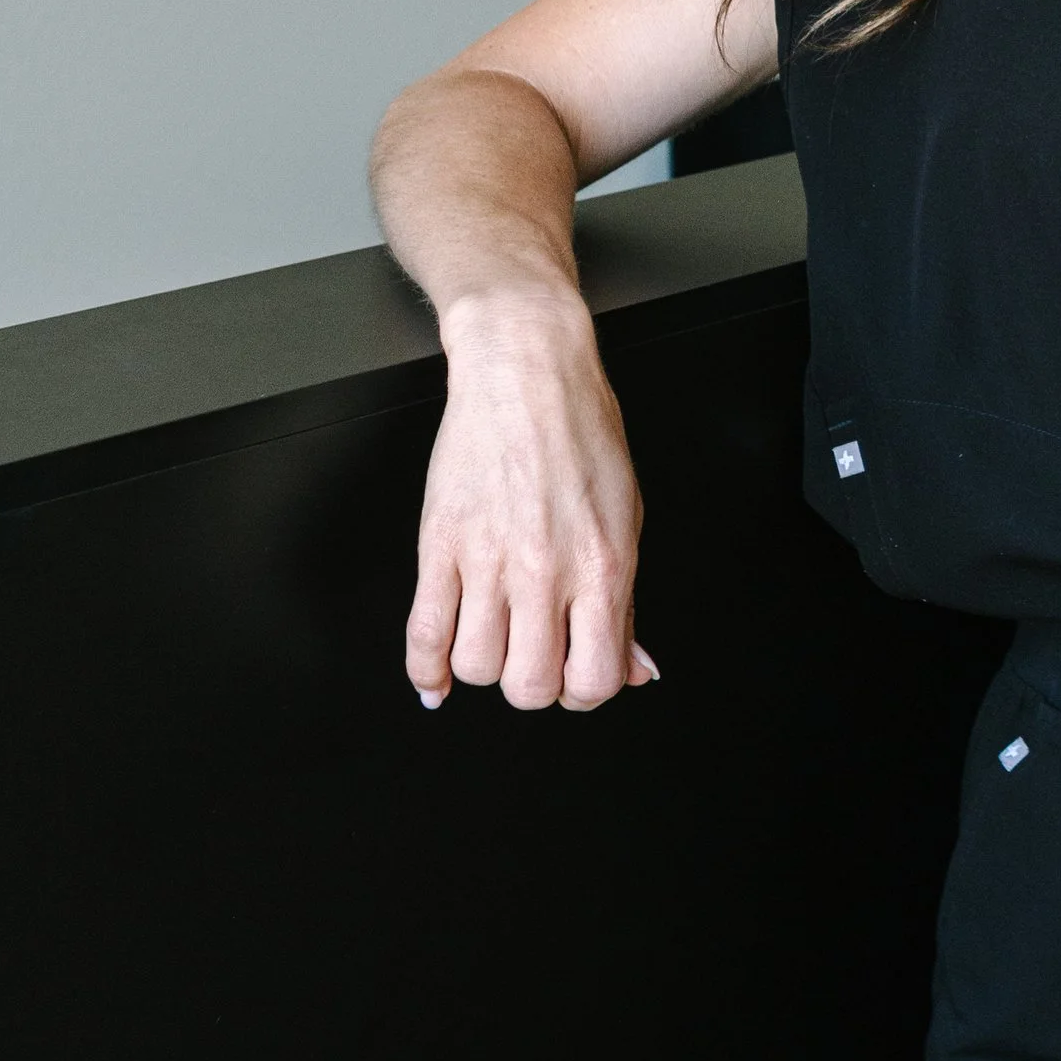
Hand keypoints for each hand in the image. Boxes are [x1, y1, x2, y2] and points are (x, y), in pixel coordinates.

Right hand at [403, 286, 654, 711]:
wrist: (527, 371)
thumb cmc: (582, 432)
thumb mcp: (627, 518)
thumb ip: (627, 603)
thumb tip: (637, 669)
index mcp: (603, 566)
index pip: (595, 679)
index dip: (586, 689)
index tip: (578, 672)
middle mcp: (546, 570)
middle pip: (531, 686)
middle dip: (535, 684)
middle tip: (536, 657)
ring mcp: (488, 558)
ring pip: (478, 666)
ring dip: (485, 667)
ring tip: (495, 640)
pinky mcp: (440, 542)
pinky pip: (424, 631)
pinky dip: (426, 668)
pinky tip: (437, 675)